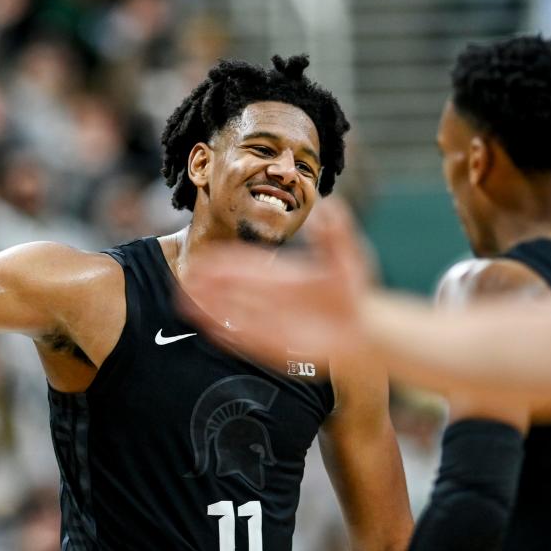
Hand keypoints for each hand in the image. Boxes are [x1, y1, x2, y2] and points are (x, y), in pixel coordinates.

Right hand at [179, 198, 372, 368]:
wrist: (366, 329)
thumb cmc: (356, 292)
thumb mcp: (347, 256)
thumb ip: (336, 232)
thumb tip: (329, 205)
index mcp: (283, 275)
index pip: (246, 264)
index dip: (224, 262)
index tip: (203, 258)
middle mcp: (273, 297)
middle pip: (233, 288)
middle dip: (208, 283)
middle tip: (184, 278)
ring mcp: (273, 321)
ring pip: (233, 312)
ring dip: (210, 308)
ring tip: (185, 302)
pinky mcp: (276, 345)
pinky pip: (245, 338)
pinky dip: (226, 333)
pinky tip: (209, 328)